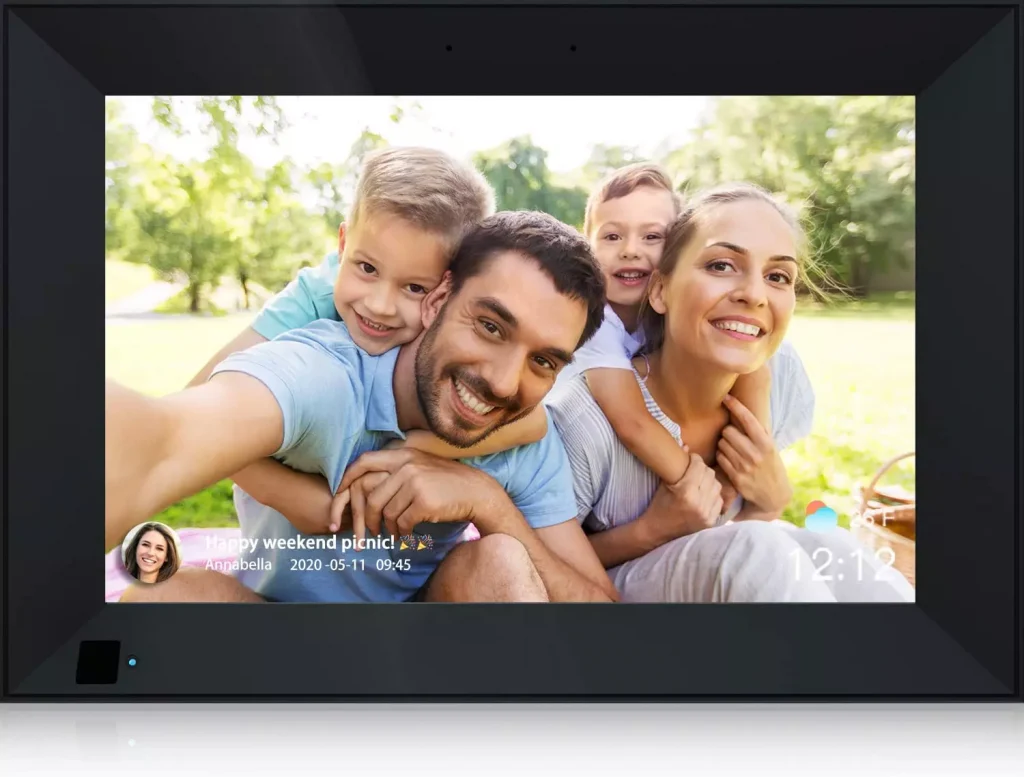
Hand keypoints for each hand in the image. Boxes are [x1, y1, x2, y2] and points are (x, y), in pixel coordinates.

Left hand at [337, 448, 509, 542]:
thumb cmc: (446, 482)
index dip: (346, 479)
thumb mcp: (421, 465)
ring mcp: (415, 483)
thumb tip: (366, 485)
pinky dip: (402, 534)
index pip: (363, 462)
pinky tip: (408, 535)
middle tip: (368, 532)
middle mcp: (406, 466)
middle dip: (365, 518)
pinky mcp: (424, 502)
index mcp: (402, 454)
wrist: (476, 492)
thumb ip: (397, 469)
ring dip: (388, 528)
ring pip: (385, 513)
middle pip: (369, 495)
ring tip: (395, 533)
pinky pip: (401, 523)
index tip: (338, 496)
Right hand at [640, 452, 723, 544]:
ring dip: (710, 482)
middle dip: (702, 469)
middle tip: (695, 469)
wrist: (657, 531)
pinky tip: (704, 495)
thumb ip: (678, 465)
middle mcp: (698, 502)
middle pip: (710, 474)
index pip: (699, 466)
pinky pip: (719, 500)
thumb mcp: (665, 484)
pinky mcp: (710, 521)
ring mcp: (706, 513)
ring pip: (717, 486)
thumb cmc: (658, 505)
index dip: (695, 458)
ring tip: (700, 482)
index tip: (692, 458)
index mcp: (685, 491)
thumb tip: (687, 445)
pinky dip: (713, 495)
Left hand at [718, 394, 791, 514]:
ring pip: (722, 444)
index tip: (726, 396)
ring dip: (724, 445)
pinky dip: (722, 457)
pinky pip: (720, 458)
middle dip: (728, 433)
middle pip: (728, 431)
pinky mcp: (736, 477)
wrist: (774, 495)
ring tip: (733, 451)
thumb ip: (758, 432)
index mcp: (766, 443)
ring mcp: (745, 466)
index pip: (748, 419)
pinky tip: (730, 461)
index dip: (735, 405)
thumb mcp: (770, 448)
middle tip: (734, 439)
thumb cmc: (770, 465)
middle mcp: (756, 454)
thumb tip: (742, 410)